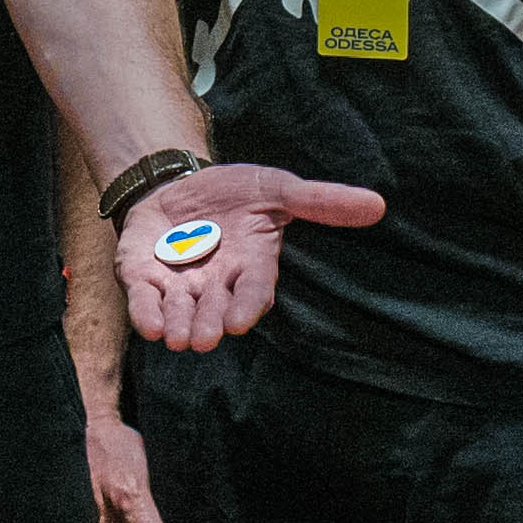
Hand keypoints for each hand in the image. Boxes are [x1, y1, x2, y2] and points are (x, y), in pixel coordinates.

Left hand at [119, 163, 386, 350]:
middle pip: (214, 310)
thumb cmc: (234, 193)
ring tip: (177, 338)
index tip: (240, 321)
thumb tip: (378, 204)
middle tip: (205, 338)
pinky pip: (145, 302)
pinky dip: (146, 314)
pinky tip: (148, 326)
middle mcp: (216, 284)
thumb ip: (320, 201)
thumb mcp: (276, 188)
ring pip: (180, 313)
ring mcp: (179, 283)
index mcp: (250, 266)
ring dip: (178, 326)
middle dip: (209, 324)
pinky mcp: (144, 277)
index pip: (253, 291)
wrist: (178, 183)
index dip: (247, 305)